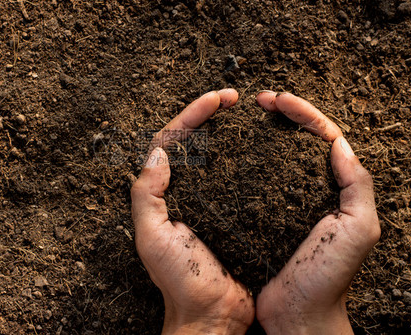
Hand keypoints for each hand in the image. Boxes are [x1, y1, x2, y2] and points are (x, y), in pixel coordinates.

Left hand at [131, 90, 254, 334]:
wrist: (212, 315)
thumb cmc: (180, 281)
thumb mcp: (152, 237)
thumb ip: (147, 194)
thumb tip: (158, 152)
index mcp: (165, 192)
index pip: (171, 140)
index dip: (191, 114)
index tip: (217, 99)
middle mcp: (186, 191)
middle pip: (193, 140)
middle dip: (210, 113)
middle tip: (234, 97)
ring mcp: (212, 200)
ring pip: (217, 153)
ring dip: (229, 129)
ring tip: (247, 113)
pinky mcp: (236, 211)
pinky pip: (241, 176)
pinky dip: (248, 157)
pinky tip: (263, 148)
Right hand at [254, 91, 380, 333]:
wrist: (298, 315)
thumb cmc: (329, 278)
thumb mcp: (358, 229)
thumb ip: (358, 185)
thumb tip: (339, 143)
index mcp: (338, 189)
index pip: (324, 137)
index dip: (303, 112)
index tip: (277, 100)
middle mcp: (312, 189)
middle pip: (301, 139)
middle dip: (284, 113)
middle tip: (260, 99)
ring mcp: (285, 200)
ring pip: (278, 154)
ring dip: (265, 130)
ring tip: (248, 114)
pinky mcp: (262, 213)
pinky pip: (256, 178)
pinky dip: (247, 159)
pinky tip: (234, 151)